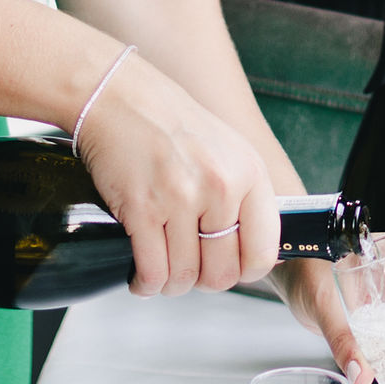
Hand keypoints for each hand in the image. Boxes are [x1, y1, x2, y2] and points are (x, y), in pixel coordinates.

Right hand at [70, 49, 284, 294]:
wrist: (122, 98)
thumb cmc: (174, 126)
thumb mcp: (230, 152)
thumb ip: (247, 200)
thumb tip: (254, 254)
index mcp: (249, 174)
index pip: (263, 254)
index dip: (242, 271)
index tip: (226, 267)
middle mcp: (220, 187)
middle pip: (221, 275)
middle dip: (202, 281)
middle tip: (189, 268)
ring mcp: (181, 198)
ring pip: (183, 278)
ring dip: (170, 284)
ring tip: (163, 270)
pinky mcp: (142, 208)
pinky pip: (151, 272)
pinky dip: (145, 284)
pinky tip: (142, 276)